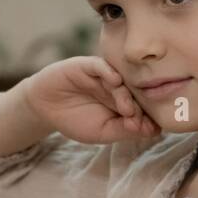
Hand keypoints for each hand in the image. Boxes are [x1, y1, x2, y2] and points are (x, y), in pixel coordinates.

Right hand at [20, 57, 160, 144]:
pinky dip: (109, 72)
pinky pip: (102, 65)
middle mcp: (118, 87)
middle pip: (136, 92)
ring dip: (126, 94)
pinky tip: (115, 82)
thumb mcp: (102, 132)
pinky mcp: (87, 66)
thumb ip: (125, 130)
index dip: (148, 118)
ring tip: (127, 109)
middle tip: (137, 121)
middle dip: (140, 107)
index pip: (143, 106)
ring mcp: (103, 75)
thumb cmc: (75, 120)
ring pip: (121, 80)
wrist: (45, 108)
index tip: (149, 130)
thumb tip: (153, 131)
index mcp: (125, 102)